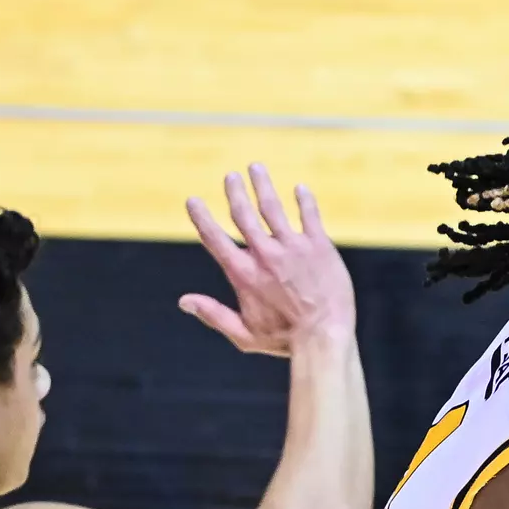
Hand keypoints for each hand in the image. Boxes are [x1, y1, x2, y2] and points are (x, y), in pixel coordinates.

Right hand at [179, 164, 354, 356]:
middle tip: (230, 177)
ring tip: (256, 168)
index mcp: (243, 274)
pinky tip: (300, 189)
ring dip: (262, 185)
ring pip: (272, 206)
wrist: (325, 336)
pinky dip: (303, 200)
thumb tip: (184, 302)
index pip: (214, 238)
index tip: (193, 201)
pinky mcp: (319, 245)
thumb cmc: (285, 340)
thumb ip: (214, 315)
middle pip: (243, 214)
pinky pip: (309, 215)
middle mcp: (265, 255)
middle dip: (235, 192)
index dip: (201, 217)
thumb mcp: (244, 335)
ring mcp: (292, 247)